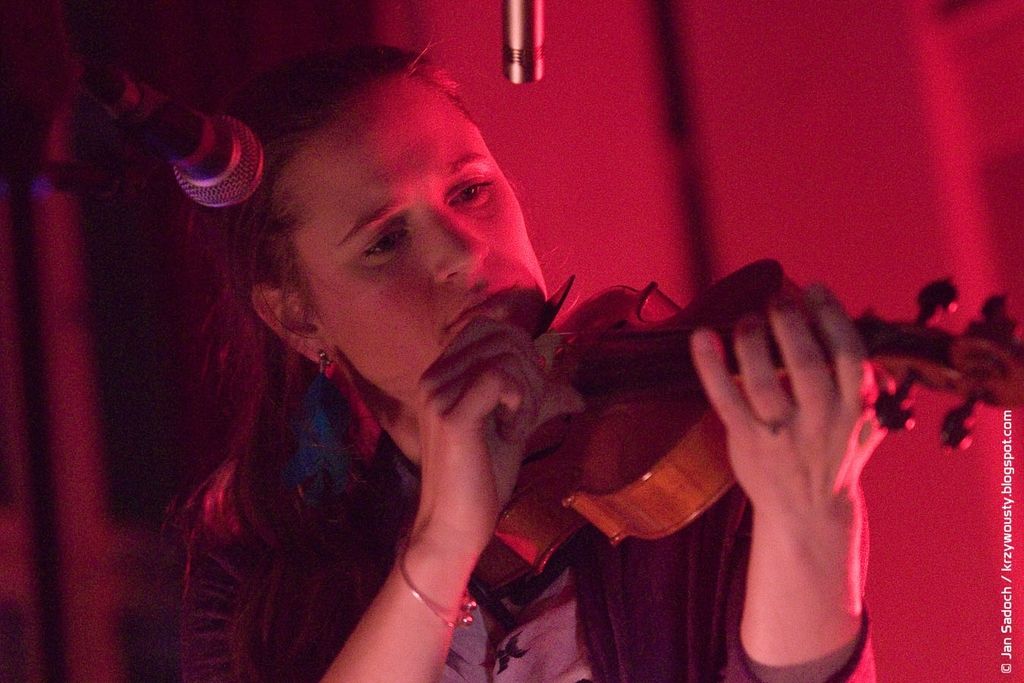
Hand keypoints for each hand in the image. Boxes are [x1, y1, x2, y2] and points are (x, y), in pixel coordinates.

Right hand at [411, 317, 583, 559]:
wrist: (457, 524)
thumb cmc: (482, 477)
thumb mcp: (515, 426)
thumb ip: (537, 402)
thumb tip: (576, 393)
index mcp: (442, 375)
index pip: (486, 325)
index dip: (520, 347)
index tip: (530, 387)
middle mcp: (434, 377)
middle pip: (501, 336)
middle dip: (530, 370)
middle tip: (527, 412)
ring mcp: (439, 394)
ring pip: (505, 356)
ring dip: (527, 392)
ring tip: (517, 427)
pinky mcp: (452, 416)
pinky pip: (500, 378)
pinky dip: (519, 402)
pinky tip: (511, 432)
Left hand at [689, 284, 884, 524]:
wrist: (809, 515)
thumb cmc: (833, 457)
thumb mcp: (864, 424)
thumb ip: (865, 384)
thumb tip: (866, 329)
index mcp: (853, 411)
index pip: (849, 356)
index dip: (832, 317)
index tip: (814, 289)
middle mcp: (820, 422)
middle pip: (806, 363)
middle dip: (790, 324)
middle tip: (776, 300)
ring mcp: (780, 434)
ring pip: (763, 380)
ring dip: (752, 341)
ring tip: (748, 319)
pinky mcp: (746, 442)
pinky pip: (725, 398)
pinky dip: (711, 366)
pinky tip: (702, 336)